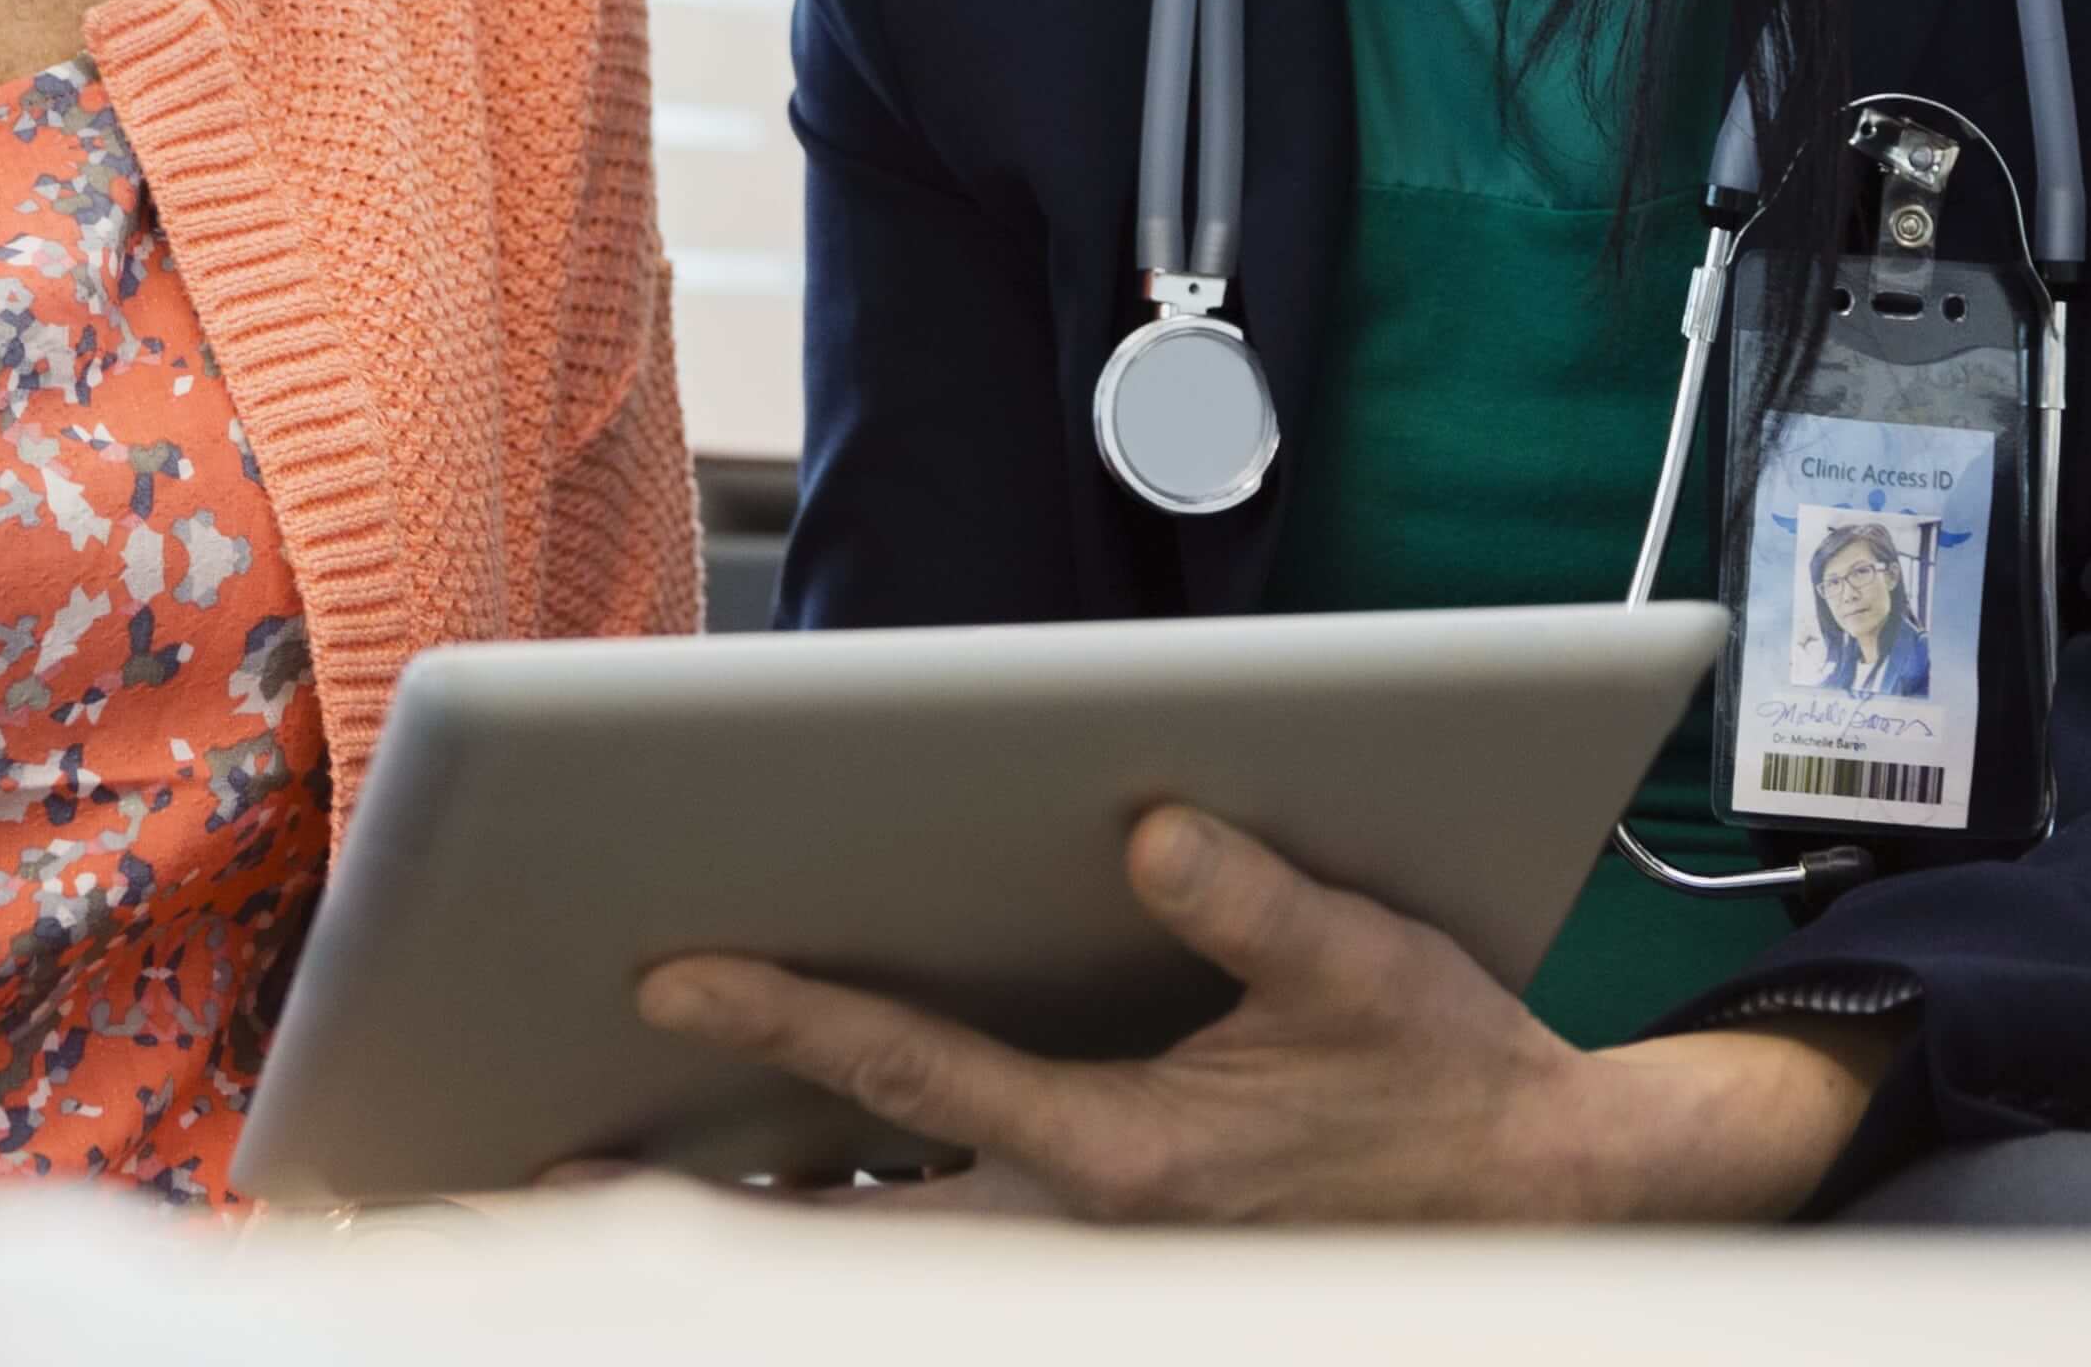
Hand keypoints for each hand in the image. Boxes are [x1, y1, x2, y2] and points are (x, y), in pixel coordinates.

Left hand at [631, 804, 1889, 1224]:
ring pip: (885, 1247)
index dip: (785, 1011)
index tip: (671, 970)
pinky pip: (946, 1245)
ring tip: (629, 1180)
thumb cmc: (1446, 1079)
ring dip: (762, 1222)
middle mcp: (1081, 1223)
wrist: (1538, 1205)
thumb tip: (1153, 833)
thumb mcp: (1369, 971)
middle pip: (847, 1218)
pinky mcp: (1110, 1254)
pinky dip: (855, 1216)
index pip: (908, 1072)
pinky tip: (792, 1186)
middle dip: (699, 1198)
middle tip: (552, 1166)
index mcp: (1126, 1155)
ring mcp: (1087, 1257)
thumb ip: (1258, 906)